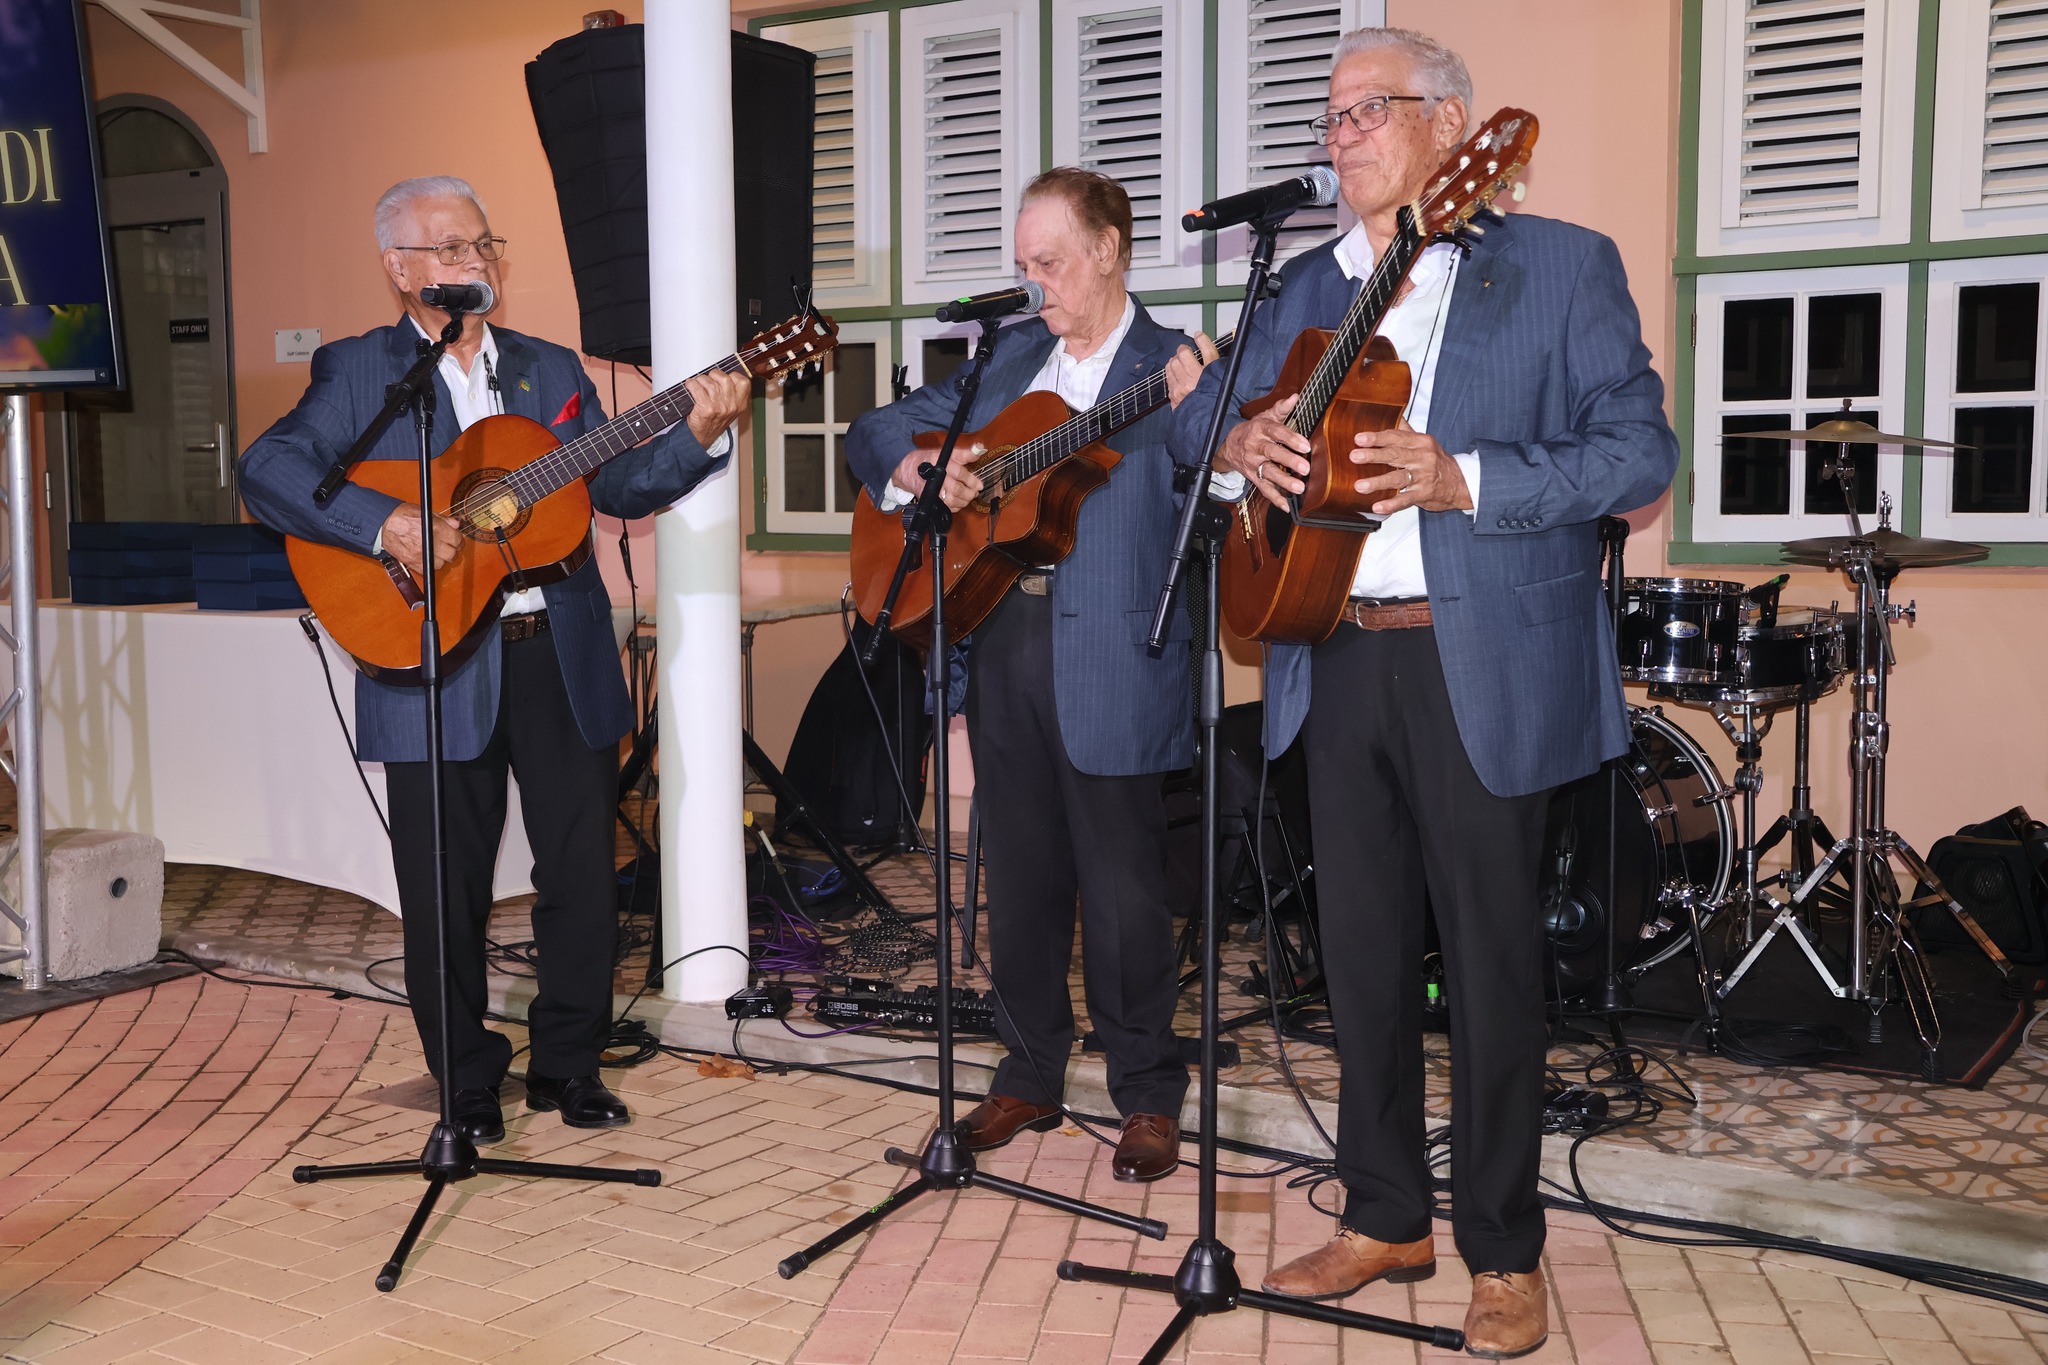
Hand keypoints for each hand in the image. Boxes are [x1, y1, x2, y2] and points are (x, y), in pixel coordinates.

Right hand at [380, 503, 461, 577]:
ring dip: (441, 559)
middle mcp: (430, 543)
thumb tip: (456, 524)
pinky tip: (428, 557)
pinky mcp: (413, 563)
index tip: (456, 539)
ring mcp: (422, 555)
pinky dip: (430, 565)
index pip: (457, 540)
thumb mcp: (425, 512)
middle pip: (452, 554)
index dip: (458, 539)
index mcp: (435, 529)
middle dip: (452, 549)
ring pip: (442, 564)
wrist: (382, 524)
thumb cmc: (401, 516)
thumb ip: (443, 520)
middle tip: (448, 545)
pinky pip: (429, 570)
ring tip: (436, 551)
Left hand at [685, 368, 752, 446]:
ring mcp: (719, 407)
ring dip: (700, 380)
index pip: (743, 382)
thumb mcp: (732, 409)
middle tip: (708, 379)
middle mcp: (732, 405)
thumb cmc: (716, 421)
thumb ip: (733, 393)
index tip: (723, 378)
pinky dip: (692, 384)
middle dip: (713, 375)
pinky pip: (697, 388)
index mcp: (740, 404)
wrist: (704, 437)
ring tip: (697, 383)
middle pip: (724, 378)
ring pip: (709, 382)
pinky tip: (690, 385)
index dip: (732, 376)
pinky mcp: (706, 408)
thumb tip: (724, 375)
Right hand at [892, 445, 984, 512]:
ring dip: (963, 501)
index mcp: (941, 463)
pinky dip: (955, 507)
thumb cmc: (930, 460)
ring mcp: (932, 490)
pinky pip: (945, 508)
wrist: (909, 470)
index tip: (980, 485)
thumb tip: (981, 448)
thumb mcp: (947, 453)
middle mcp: (937, 477)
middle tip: (974, 492)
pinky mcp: (930, 499)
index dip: (972, 480)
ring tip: (968, 497)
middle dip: (968, 493)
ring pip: (951, 501)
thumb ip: (965, 453)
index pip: (959, 473)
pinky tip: (959, 502)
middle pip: (956, 489)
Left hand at [1165, 331, 1220, 407]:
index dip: (1200, 340)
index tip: (1199, 337)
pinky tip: (1178, 376)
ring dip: (1175, 361)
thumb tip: (1201, 336)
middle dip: (1183, 352)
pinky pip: (1168, 378)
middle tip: (1187, 354)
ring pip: (1171, 365)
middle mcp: (1192, 382)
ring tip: (1181, 364)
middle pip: (1181, 355)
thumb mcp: (1221, 376)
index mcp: (1207, 376)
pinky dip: (1172, 374)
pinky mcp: (1174, 397)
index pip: (1203, 350)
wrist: (1208, 420)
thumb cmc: (1216, 399)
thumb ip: (1211, 355)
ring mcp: (1181, 390)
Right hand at [1219, 394, 1311, 510]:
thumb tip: (1295, 397)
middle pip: (1272, 454)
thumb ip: (1281, 409)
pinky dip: (1274, 498)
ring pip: (1268, 473)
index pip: (1276, 432)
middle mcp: (1255, 447)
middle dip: (1289, 461)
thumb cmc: (1253, 430)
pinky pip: (1263, 488)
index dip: (1291, 439)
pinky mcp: (1252, 477)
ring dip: (1283, 481)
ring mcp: (1253, 464)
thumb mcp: (1265, 417)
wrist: (1229, 445)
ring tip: (1299, 488)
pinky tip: (1285, 505)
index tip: (1306, 445)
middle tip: (1305, 468)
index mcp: (1260, 430)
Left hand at [1349, 419, 1471, 514]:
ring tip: (1360, 486)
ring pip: (1399, 477)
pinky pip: (1406, 499)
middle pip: (1395, 455)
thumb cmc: (1438, 462)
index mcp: (1420, 442)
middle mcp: (1422, 458)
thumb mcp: (1424, 442)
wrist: (1461, 483)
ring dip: (1378, 482)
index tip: (1359, 438)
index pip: (1396, 437)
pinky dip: (1392, 504)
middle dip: (1374, 455)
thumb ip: (1406, 431)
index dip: (1377, 438)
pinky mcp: (1424, 494)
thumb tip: (1394, 414)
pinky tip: (1378, 507)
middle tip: (1355, 456)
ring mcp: (1424, 477)